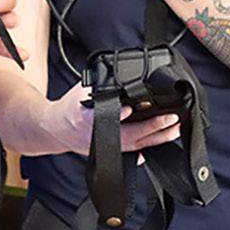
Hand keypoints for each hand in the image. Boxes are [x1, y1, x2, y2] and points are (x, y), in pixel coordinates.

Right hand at [41, 82, 182, 156]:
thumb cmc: (69, 108)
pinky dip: (148, 148)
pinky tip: (162, 142)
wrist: (54, 130)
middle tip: (170, 119)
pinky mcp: (110, 153)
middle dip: (150, 129)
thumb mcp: (81, 91)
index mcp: (84, 118)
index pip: (102, 117)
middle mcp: (96, 136)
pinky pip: (132, 153)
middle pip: (126, 136)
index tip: (130, 110)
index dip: (117, 115)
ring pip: (133, 147)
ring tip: (174, 130)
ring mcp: (104, 147)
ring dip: (156, 139)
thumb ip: (100, 85)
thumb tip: (119, 75)